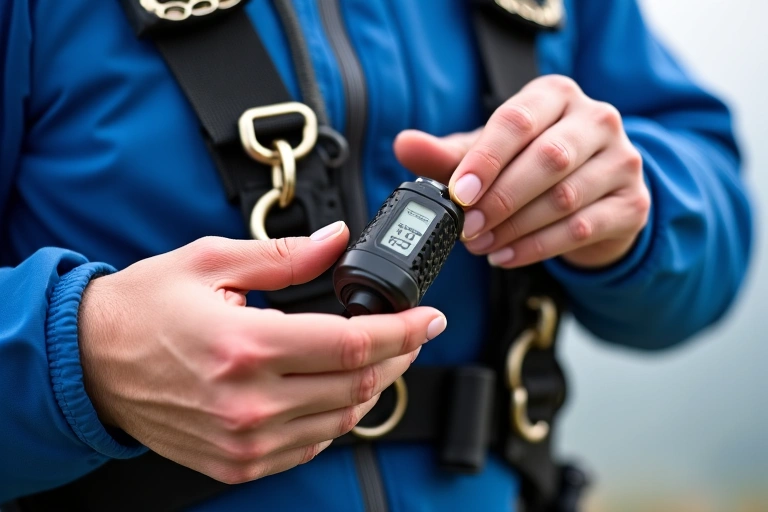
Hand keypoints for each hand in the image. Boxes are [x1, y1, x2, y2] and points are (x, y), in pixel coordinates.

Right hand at [78, 221, 445, 483]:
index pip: (352, 346)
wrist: (90, 363)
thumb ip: (286, 255)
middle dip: (398, 355)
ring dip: (373, 387)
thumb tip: (339, 241)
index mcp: (246, 346)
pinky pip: (311, 446)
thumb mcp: (212, 261)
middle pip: (358, 386)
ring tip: (380, 356)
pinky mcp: (236, 462)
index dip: (403, 330)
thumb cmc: (144, 308)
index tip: (429, 317)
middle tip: (412, 331)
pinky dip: (337, 417)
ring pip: (341, 420)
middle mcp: (248, 404)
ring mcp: (243, 441)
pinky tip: (337, 389)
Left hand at [394, 75, 650, 268]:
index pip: (519, 120)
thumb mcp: (489, 155)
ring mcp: (622, 162)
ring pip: (565, 197)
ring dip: (514, 228)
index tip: (459, 192)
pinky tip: (505, 257)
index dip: (486, 159)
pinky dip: (537, 248)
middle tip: (466, 229)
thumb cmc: (530, 165)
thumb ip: (448, 153)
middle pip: (548, 159)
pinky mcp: (632, 204)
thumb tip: (404, 144)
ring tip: (480, 245)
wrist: (592, 197)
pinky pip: (582, 229)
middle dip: (500, 199)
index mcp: (556, 95)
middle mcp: (597, 120)